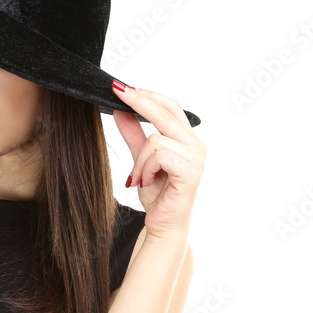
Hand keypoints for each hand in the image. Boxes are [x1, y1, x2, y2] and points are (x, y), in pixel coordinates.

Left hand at [111, 85, 205, 241]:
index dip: (147, 95)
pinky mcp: (191, 172)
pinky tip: (146, 182)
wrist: (164, 225)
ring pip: (155, 139)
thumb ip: (133, 134)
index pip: (170, 106)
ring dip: (139, 160)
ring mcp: (196, 158)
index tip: (122, 87)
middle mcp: (196, 145)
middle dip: (139, 102)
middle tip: (116, 92)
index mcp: (187, 139)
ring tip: (140, 177)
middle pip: (167, 112)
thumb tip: (120, 109)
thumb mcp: (140, 159)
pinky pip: (158, 156)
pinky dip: (145, 169)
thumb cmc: (157, 193)